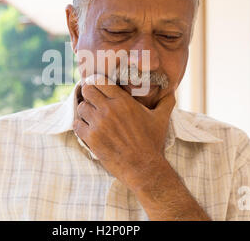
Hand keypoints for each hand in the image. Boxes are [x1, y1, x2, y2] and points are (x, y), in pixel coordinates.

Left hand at [73, 74, 175, 191]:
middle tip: (92, 100)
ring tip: (91, 117)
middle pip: (87, 90)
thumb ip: (165, 102)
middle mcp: (109, 109)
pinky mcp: (91, 138)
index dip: (97, 81)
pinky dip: (80, 126)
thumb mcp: (161, 119)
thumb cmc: (152, 143)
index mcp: (123, 101)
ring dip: (85, 111)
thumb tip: (172, 91)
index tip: (97, 86)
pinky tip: (88, 130)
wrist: (144, 168)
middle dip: (88, 94)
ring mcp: (98, 124)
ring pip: (81, 107)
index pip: (101, 80)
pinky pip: (77, 125)